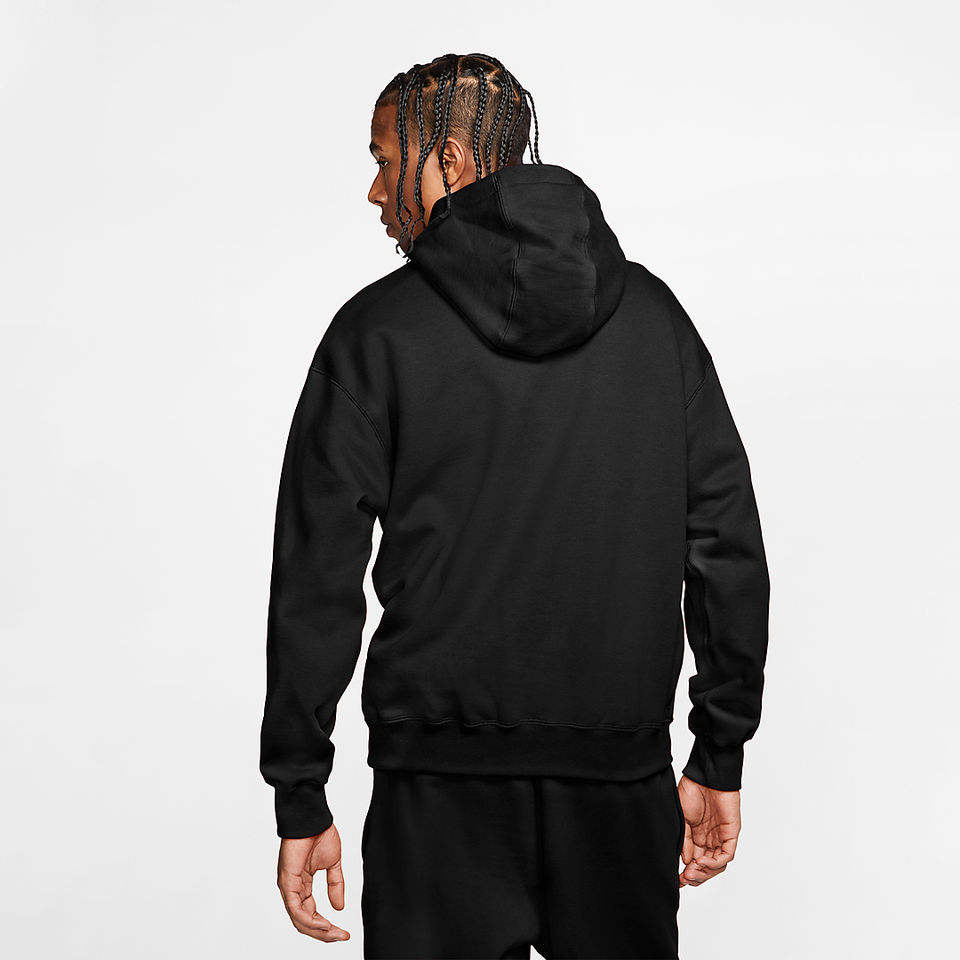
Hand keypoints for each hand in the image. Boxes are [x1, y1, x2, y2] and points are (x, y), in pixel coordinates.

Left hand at [277, 824, 349, 941]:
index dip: (326, 926)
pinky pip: (296, 908)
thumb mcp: (332, 864)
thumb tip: (339, 908)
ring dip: (318, 930)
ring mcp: (288, 886)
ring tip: (335, 933)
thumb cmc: (320, 833)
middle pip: (304, 922)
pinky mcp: (287, 881)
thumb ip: (335, 884)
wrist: (313, 817)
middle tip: (342, 937)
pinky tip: (323, 924)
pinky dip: (309, 920)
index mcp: (302, 884)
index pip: (311, 914)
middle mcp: (293, 889)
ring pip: (299, 919)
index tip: (344, 932)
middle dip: (324, 933)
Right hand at [677, 775, 739, 886]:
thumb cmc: (692, 790)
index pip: (695, 861)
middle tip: (684, 879)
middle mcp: (710, 839)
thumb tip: (686, 861)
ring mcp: (721, 837)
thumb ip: (685, 840)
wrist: (705, 776)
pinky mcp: (731, 834)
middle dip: (696, 876)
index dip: (688, 872)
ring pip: (717, 865)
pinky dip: (715, 862)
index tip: (678, 879)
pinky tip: (702, 862)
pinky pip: (726, 855)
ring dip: (705, 872)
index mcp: (697, 836)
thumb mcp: (682, 818)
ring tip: (692, 872)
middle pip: (706, 867)